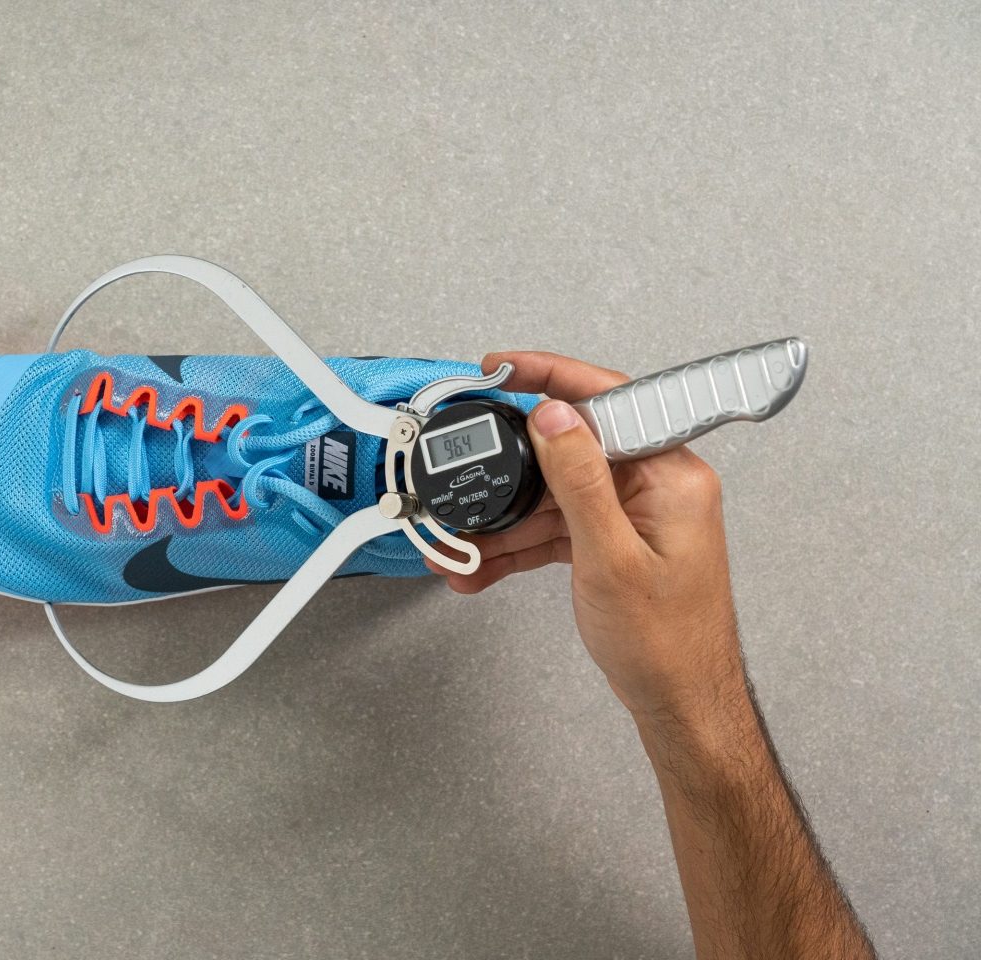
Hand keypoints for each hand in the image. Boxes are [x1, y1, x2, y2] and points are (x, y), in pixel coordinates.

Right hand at [429, 352, 746, 720]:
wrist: (680, 705)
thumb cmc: (666, 644)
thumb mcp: (610, 557)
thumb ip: (579, 480)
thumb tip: (554, 417)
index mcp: (672, 475)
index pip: (608, 400)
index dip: (551, 377)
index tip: (504, 368)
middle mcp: (657, 486)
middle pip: (572, 448)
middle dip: (511, 467)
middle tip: (466, 464)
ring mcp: (635, 514)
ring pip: (556, 494)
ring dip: (505, 519)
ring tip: (460, 541)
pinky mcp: (615, 540)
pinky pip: (559, 527)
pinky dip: (521, 544)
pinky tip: (483, 562)